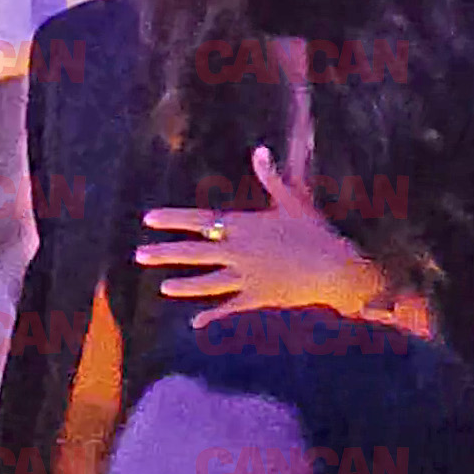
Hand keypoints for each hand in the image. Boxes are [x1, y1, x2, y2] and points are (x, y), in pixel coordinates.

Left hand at [137, 146, 387, 330]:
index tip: (148, 219)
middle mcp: (238, 252)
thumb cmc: (315, 231)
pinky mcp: (256, 298)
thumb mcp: (293, 201)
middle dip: (164, 253)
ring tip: (163, 287)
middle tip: (139, 255)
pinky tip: (196, 322)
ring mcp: (246, 277)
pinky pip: (229, 307)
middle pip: (194, 252)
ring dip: (184, 285)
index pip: (200, 220)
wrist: (334, 269)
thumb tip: (259, 150)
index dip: (172, 219)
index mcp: (244, 226)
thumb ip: (272, 178)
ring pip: (207, 282)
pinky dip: (212, 316)